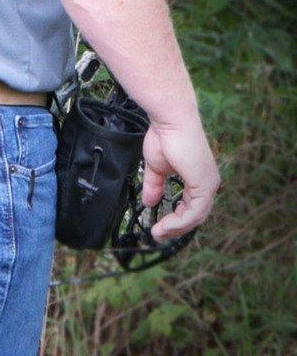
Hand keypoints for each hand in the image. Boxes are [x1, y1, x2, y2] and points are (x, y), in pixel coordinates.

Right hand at [140, 118, 219, 241]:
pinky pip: (193, 212)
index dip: (175, 219)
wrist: (170, 122)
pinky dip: (178, 222)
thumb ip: (155, 186)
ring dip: (175, 228)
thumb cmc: (165, 138)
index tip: (158, 226)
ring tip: (157, 233)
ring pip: (195, 217)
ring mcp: (208, 184)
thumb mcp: (156, 168)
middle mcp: (208, 183)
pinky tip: (164, 225)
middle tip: (157, 235)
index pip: (191, 206)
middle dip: (175, 228)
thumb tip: (148, 203)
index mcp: (199, 178)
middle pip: (195, 215)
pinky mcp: (204, 185)